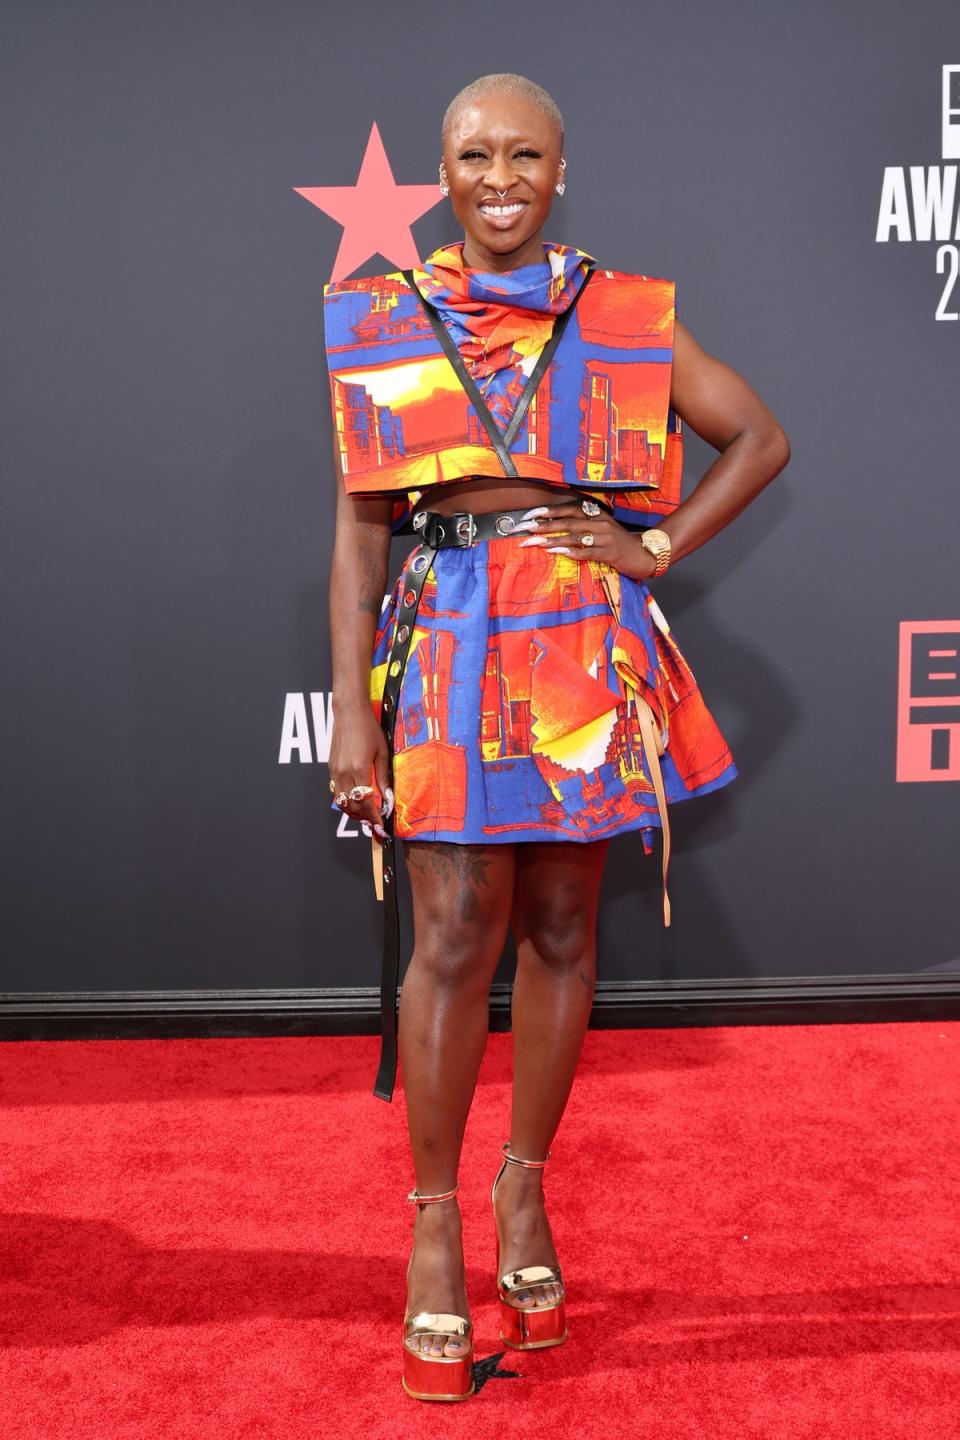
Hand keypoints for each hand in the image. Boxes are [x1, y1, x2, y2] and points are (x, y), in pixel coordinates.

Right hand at [328, 704, 392, 839]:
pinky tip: (356, 803)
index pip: (366, 803)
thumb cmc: (368, 728)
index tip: (381, 827)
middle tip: (375, 826)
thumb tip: (389, 798)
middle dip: (364, 819)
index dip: (374, 818)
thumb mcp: (382, 752)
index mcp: (359, 769)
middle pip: (352, 807)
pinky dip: (346, 802)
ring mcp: (335, 771)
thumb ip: (384, 777)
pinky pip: (337, 792)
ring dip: (353, 814)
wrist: (349, 712)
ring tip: (366, 818)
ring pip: (342, 802)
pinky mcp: (331, 768)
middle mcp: (344, 773)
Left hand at [513, 500, 656, 580]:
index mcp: (596, 515)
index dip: (549, 511)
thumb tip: (557, 526)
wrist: (645, 554)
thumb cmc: (620, 543)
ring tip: (534, 542)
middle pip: (567, 522)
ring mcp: (605, 538)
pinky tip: (556, 552)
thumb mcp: (603, 528)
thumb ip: (584, 525)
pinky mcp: (609, 553)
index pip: (569, 509)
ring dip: (552, 540)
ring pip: (574, 537)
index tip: (530, 515)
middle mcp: (599, 523)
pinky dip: (570, 552)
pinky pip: (586, 552)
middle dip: (544, 526)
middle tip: (524, 529)